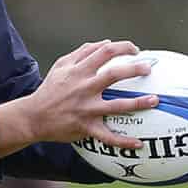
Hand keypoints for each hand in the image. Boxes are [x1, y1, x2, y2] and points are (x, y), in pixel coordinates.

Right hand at [0, 39, 158, 156]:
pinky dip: (123, 141)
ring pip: (116, 105)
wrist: (33, 117)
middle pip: (114, 74)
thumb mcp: (61, 66)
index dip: (123, 47)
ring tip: (154, 100)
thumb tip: (104, 43)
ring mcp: (86, 109)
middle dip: (135, 69)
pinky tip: (138, 143)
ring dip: (138, 103)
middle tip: (148, 69)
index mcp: (78, 71)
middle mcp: (84, 88)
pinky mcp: (86, 127)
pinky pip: (107, 136)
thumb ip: (81, 53)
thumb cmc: (49, 90)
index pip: (104, 51)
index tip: (135, 50)